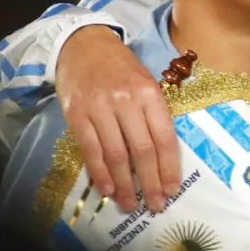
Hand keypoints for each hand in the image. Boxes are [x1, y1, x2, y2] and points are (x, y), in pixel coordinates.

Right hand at [56, 25, 178, 212]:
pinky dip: (100, 173)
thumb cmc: (121, 67)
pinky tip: (108, 190)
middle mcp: (127, 101)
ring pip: (117, 154)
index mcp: (150, 93)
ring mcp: (100, 108)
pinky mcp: (77, 115)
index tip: (172, 190)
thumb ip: (153, 114)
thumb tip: (162, 156)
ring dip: (125, 184)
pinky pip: (91, 150)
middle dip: (150, 182)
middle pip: (142, 150)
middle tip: (155, 205)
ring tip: (130, 204)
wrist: (83, 45)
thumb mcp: (146, 82)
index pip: (164, 138)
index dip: (169, 168)